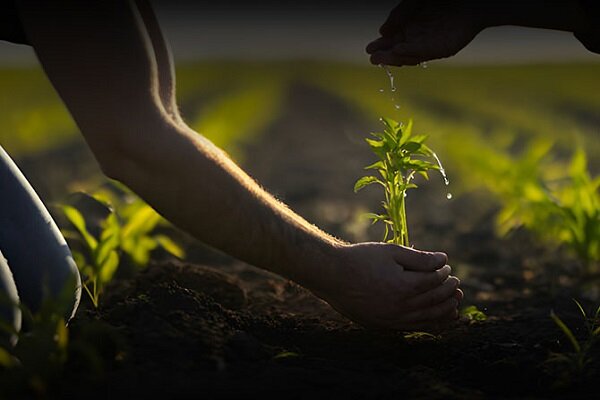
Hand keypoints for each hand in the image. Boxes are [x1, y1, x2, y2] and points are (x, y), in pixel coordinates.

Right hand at [312, 242, 462, 329]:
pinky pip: (414, 328)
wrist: (332, 276)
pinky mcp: (384, 326)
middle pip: (434, 301)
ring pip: (428, 318)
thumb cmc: (361, 259)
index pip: (433, 281)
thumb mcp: (391, 251)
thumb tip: (443, 260)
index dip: (444, 273)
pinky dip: (430, 324)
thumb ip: (420, 258)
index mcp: (403, 287)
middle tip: (456, 284)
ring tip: (455, 303)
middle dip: (448, 291)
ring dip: (445, 310)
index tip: (446, 266)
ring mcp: (392, 320)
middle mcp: (400, 307)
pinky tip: (439, 320)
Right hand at [366, 0, 484, 65]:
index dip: (381, 46)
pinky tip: (399, 50)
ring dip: (395, 57)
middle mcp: (419, 38)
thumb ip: (399, 15)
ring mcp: (431, 45)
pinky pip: (424, 52)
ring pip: (410, 55)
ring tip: (381, 58)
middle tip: (373, 58)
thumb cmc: (441, 1)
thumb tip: (382, 31)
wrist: (471, 2)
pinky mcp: (443, 49)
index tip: (370, 49)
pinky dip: (411, 52)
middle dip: (386, 55)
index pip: (393, 41)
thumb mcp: (413, 3)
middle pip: (399, 51)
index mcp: (411, 27)